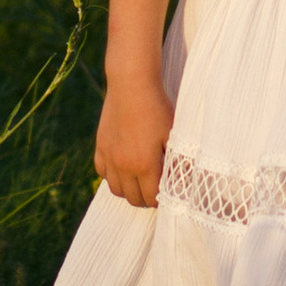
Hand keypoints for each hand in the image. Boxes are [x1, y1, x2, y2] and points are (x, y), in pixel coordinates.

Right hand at [95, 71, 174, 207]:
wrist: (132, 85)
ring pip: (115, 189)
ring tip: (140, 182)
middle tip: (155, 191)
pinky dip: (112, 176)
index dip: (161, 200)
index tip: (167, 193)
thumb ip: (178, 161)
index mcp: (145, 164)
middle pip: (132, 199)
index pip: (151, 198)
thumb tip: (184, 181)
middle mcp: (124, 165)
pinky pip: (102, 173)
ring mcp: (109, 157)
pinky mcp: (100, 147)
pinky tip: (123, 168)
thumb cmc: (158, 109)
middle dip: (145, 199)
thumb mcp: (173, 135)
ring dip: (128, 190)